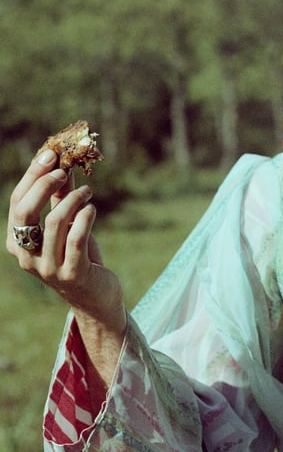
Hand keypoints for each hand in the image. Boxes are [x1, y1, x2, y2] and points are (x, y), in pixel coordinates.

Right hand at [6, 148, 125, 334]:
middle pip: (25, 211)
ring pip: (54, 222)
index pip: (17, 202)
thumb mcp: (67, 225)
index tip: (50, 154)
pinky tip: (92, 209)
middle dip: (44, 184)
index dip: (32, 176)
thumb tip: (62, 163)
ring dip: (74, 199)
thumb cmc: (79, 256)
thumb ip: (60, 198)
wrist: (96, 297)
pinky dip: (85, 218)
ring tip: (87, 192)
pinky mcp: (72, 274)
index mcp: (17, 241)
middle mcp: (26, 256)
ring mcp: (47, 268)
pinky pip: (76, 239)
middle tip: (65, 171)